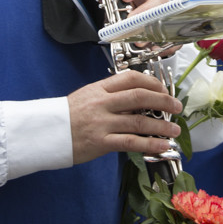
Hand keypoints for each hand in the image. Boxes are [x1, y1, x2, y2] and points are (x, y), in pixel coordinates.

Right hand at [68, 69, 182, 164]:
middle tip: (177, 106)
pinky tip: (163, 145)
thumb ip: (109, 96)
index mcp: (100, 89)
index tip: (164, 90)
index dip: (152, 82)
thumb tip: (136, 99)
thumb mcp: (87, 97)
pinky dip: (150, 143)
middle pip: (140, 96)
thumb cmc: (67, 116)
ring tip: (175, 129)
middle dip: (163, 101)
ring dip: (162, 125)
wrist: (46, 133)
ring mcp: (102, 123)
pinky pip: (131, 142)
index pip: (131, 78)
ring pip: (139, 120)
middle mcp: (103, 103)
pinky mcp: (101, 142)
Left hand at [120, 0, 179, 56]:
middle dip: (143, 13)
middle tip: (132, 23)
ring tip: (140, 42)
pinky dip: (165, 45)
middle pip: (157, 0)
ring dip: (152, 31)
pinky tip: (155, 49)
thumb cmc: (136, 12)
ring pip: (166, 18)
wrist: (149, 23)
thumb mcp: (125, 9)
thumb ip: (120, 12)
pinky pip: (175, 36)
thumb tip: (113, 28)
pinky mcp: (175, 28)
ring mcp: (169, 13)